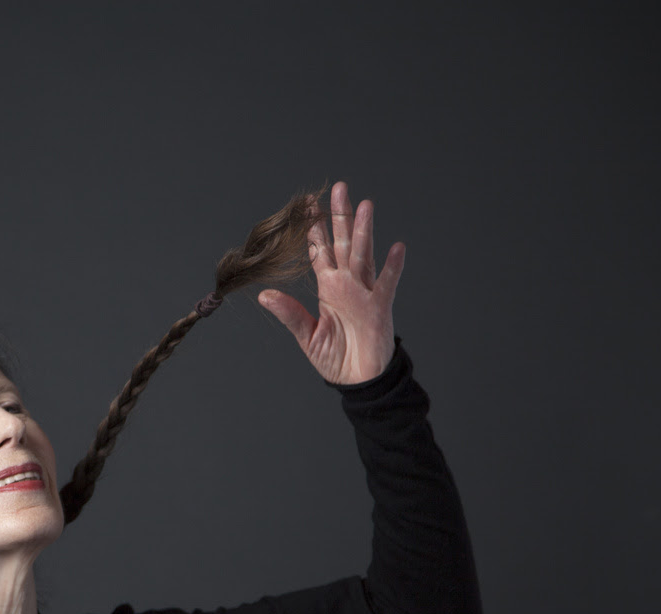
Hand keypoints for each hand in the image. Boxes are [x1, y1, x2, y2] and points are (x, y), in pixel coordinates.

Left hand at [257, 181, 403, 384]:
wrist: (358, 379)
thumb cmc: (336, 356)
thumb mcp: (306, 334)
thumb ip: (288, 313)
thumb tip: (264, 295)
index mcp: (328, 288)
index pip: (321, 252)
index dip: (315, 230)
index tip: (308, 207)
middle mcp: (347, 284)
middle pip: (343, 244)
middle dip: (339, 217)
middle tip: (338, 188)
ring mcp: (364, 293)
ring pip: (363, 256)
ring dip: (363, 231)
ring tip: (364, 205)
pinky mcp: (379, 308)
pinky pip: (386, 284)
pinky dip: (392, 267)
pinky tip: (396, 247)